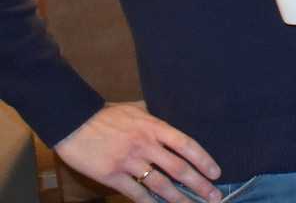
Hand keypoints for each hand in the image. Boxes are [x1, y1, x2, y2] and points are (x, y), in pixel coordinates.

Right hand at [53, 102, 220, 202]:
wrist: (72, 121)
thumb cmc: (105, 115)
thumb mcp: (135, 109)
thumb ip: (154, 117)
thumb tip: (173, 117)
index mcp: (153, 126)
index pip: (186, 144)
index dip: (203, 159)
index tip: (216, 172)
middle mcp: (144, 144)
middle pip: (178, 168)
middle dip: (198, 184)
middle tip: (214, 196)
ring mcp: (128, 161)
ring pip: (160, 184)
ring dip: (178, 198)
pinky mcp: (111, 175)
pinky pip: (135, 193)